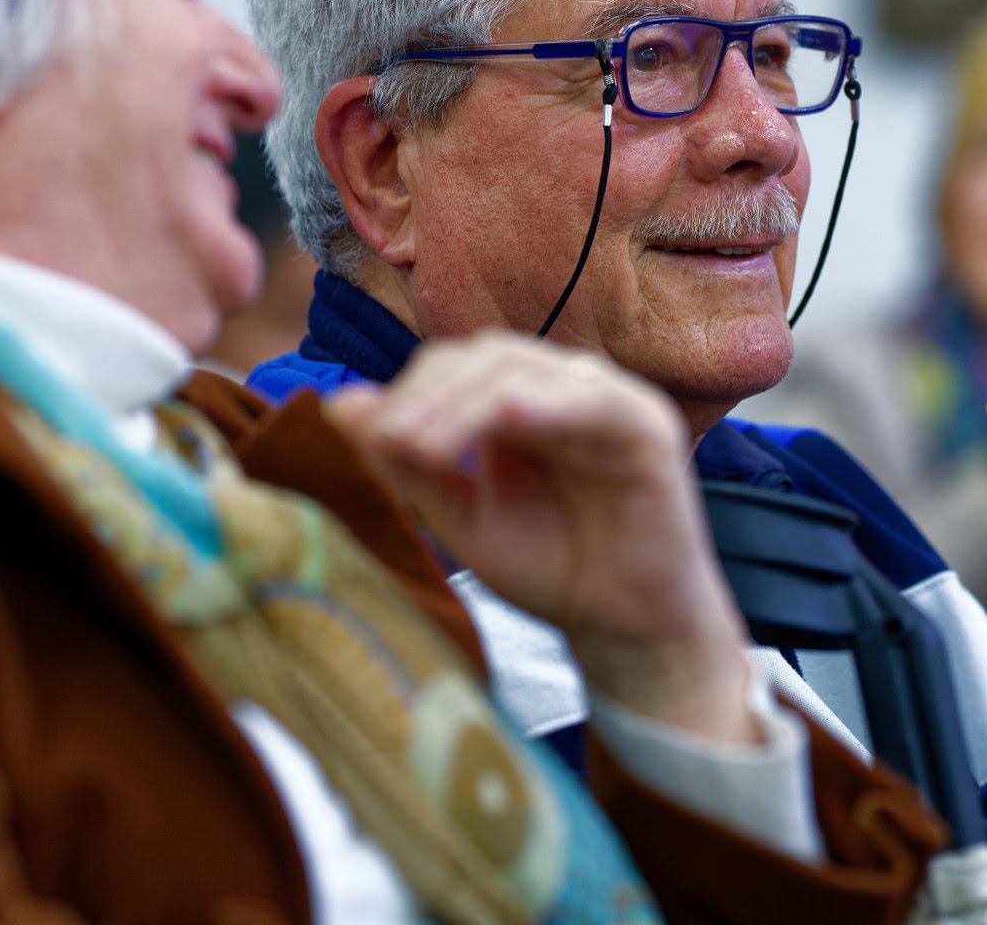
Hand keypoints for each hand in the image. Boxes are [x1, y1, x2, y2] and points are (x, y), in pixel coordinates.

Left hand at [323, 332, 759, 743]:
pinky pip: (593, 400)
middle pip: (485, 358)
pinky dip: (550, 402)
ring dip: (471, 401)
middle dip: (432, 394)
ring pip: (528, 371)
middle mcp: (559, 388)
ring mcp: (604, 400)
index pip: (454, 367)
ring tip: (427, 445)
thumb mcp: (464, 517)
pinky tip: (511, 416)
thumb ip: (413, 462)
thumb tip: (341, 404)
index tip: (370, 436)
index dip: (410, 392)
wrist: (623, 629)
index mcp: (516, 401)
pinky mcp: (645, 426)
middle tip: (393, 441)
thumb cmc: (551, 567)